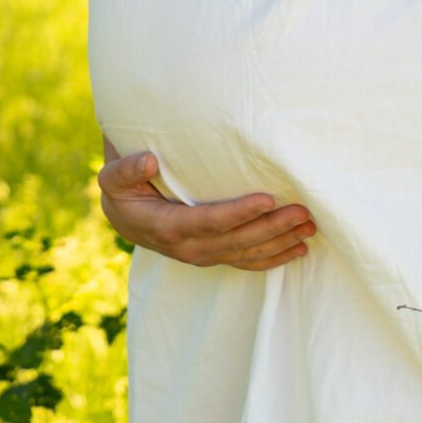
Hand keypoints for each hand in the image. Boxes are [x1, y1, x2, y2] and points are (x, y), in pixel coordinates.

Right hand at [98, 140, 315, 271]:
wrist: (123, 218)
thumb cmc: (122, 191)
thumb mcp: (112, 178)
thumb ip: (126, 170)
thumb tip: (149, 160)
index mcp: (167, 227)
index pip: (209, 222)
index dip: (238, 213)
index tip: (266, 199)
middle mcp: (189, 248)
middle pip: (237, 241)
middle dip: (272, 227)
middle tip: (303, 212)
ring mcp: (203, 256)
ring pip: (247, 254)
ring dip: (280, 242)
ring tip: (310, 227)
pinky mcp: (214, 256)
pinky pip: (247, 262)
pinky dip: (274, 257)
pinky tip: (299, 248)